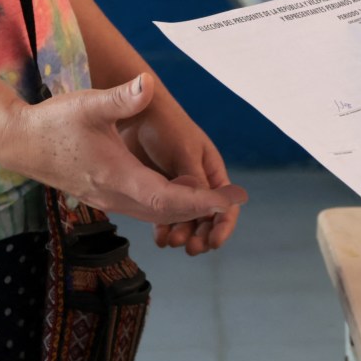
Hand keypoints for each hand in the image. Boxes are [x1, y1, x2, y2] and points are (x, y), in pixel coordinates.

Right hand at [0, 73, 247, 226]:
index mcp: (118, 177)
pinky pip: (144, 208)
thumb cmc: (54, 122)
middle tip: (233, 199)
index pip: (168, 200)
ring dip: (185, 209)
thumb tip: (149, 82)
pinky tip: (180, 192)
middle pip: (168, 212)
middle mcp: (116, 196)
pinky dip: (166, 205)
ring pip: (156, 213)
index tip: (227, 199)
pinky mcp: (105, 196)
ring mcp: (109, 200)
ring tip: (215, 198)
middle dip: (201, 209)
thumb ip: (122, 97)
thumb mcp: (89, 104)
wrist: (20, 143)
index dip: (200, 202)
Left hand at [122, 99, 243, 254]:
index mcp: (211, 170)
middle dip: (202, 234)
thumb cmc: (166, 124)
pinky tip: (159, 238)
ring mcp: (176, 187)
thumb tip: (210, 205)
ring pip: (185, 219)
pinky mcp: (156, 189)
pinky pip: (163, 215)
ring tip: (172, 243)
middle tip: (191, 248)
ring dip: (182, 233)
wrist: (135, 111)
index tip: (215, 242)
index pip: (225, 203)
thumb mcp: (184, 151)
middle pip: (206, 217)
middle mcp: (197, 181)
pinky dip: (164, 228)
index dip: (223, 225)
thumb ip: (195, 178)